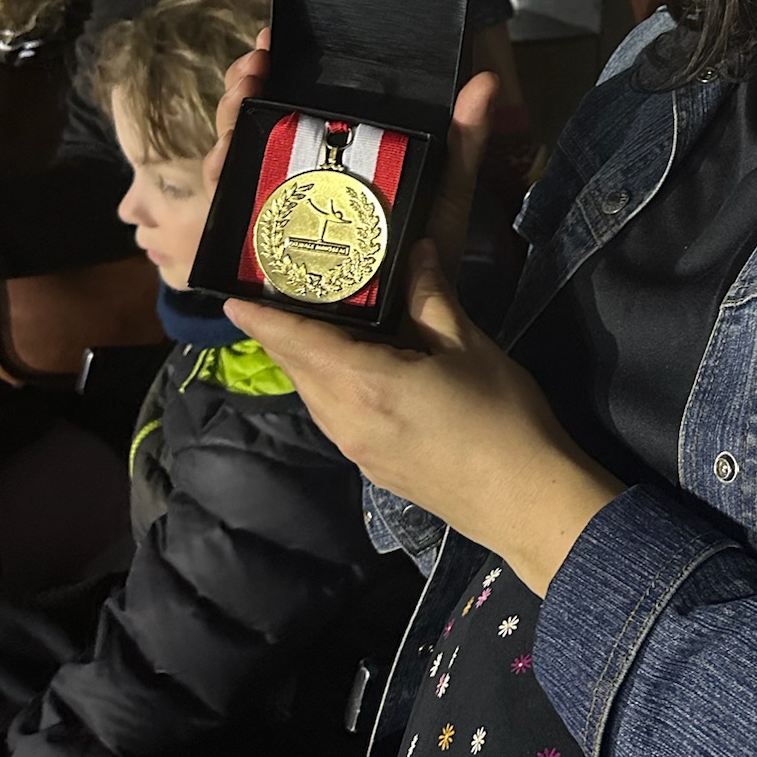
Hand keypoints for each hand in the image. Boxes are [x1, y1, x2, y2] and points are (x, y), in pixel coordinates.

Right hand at [207, 46, 487, 286]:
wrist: (405, 341)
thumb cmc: (423, 264)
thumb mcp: (441, 199)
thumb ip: (463, 146)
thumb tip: (486, 81)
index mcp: (332, 165)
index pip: (290, 108)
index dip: (272, 72)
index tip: (267, 38)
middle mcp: (292, 186)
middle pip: (254, 126)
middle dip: (244, 89)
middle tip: (251, 66)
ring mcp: (270, 219)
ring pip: (232, 162)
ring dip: (229, 124)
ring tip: (240, 98)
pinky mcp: (254, 259)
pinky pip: (227, 214)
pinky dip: (220, 181)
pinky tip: (221, 158)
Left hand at [231, 238, 620, 594]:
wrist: (526, 502)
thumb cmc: (500, 417)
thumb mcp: (468, 346)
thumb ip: (431, 298)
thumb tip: (414, 253)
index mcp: (362, 383)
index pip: (295, 342)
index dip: (261, 319)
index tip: (230, 297)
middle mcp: (344, 418)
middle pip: (298, 368)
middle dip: (282, 331)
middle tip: (281, 289)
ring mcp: (355, 447)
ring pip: (315, 393)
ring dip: (306, 359)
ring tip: (314, 319)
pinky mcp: (373, 464)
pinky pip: (334, 414)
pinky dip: (329, 383)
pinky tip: (353, 365)